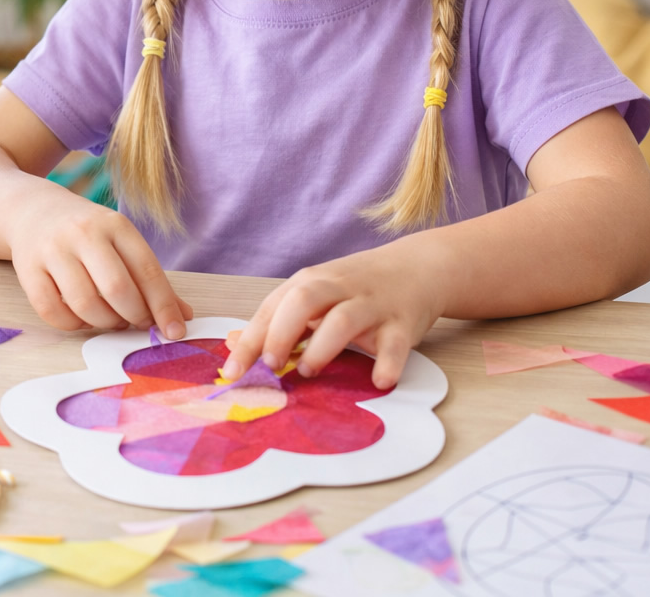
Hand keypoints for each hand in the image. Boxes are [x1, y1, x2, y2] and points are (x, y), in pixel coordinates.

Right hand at [7, 186, 192, 337]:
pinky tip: (80, 317)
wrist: (32, 210)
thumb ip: (149, 278)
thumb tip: (181, 317)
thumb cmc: (86, 233)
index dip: (163, 305)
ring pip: (85, 305)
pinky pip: (53, 312)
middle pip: (116, 289)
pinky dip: (72, 324)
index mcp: (114, 225)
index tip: (174, 331)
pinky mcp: (28, 269)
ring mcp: (52, 250)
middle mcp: (83, 234)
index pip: (146, 269)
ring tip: (110, 318)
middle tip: (136, 322)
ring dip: (104, 323)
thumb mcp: (121, 242)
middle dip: (133, 316)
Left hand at [222, 242, 447, 389]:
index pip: (272, 307)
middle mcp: (338, 289)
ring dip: (322, 347)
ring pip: (343, 319)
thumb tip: (233, 342)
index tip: (232, 371)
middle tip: (269, 366)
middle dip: (281, 333)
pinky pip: (396, 343)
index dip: (251, 340)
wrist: (418, 267)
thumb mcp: (313, 296)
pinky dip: (388, 363)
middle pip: (303, 302)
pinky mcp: (403, 322)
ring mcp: (371, 304)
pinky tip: (379, 381)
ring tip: (309, 372)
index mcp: (310, 283)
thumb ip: (276, 320)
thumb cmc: (355, 288)